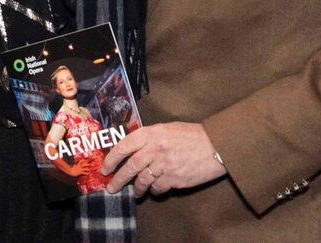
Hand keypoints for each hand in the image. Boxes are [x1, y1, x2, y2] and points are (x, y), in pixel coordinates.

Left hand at [100, 122, 225, 196]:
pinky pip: (158, 188)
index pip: (124, 146)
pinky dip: (155, 191)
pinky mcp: (175, 179)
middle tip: (112, 188)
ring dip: (137, 188)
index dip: (112, 159)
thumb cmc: (192, 135)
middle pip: (130, 167)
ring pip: (143, 180)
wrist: (216, 146)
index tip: (105, 169)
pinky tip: (155, 190)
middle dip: (119, 179)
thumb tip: (133, 148)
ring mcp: (164, 165)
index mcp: (151, 134)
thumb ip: (149, 138)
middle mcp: (155, 149)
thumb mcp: (167, 129)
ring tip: (136, 192)